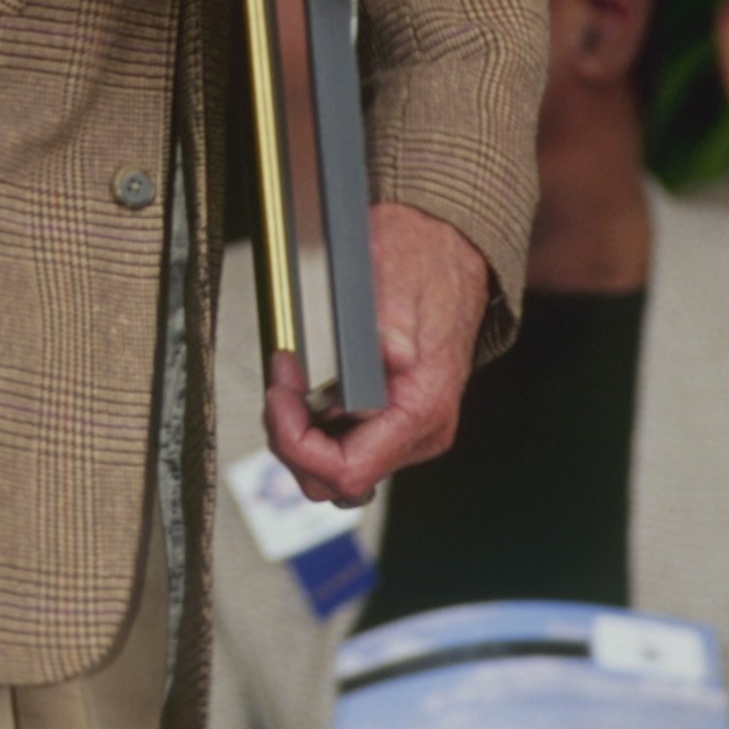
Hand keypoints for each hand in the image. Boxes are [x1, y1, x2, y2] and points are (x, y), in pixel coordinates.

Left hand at [262, 203, 488, 507]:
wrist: (449, 248)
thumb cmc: (425, 258)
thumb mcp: (400, 273)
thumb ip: (392, 319)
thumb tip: (392, 354)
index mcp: (424, 408)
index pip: (349, 472)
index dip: (298, 445)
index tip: (278, 395)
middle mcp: (421, 431)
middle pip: (336, 481)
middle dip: (292, 441)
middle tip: (278, 385)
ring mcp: (408, 429)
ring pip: (336, 468)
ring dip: (300, 435)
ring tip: (288, 383)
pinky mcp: (396, 417)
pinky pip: (345, 446)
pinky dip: (315, 427)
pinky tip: (306, 388)